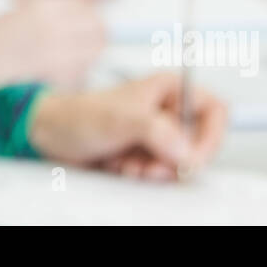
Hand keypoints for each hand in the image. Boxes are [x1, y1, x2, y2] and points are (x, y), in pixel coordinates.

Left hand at [26, 73, 227, 179]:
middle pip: (198, 144)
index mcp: (169, 90)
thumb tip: (187, 151)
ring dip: (154, 171)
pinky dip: (142, 176)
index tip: (195, 158)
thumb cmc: (80, 115)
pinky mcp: (145, 155)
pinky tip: (120, 166)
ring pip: (179, 164)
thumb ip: (157, 132)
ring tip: (128, 163)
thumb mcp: (120, 119)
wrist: (51, 134)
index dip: (211, 137)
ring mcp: (157, 136)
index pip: (215, 111)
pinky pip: (160, 174)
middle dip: (174, 161)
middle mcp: (167, 112)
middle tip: (150, 165)